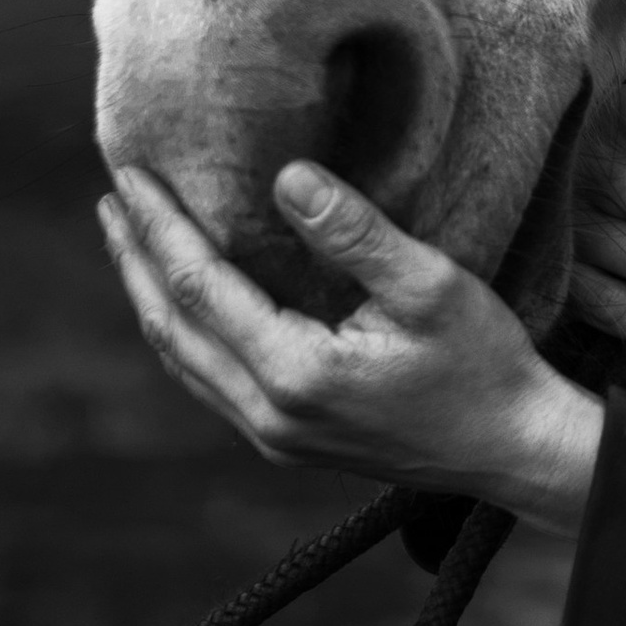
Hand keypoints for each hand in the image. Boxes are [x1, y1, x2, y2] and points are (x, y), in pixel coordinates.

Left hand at [100, 161, 601, 534]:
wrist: (514, 450)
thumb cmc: (485, 364)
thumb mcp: (431, 286)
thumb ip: (355, 232)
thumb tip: (285, 176)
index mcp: (296, 372)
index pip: (200, 288)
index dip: (160, 228)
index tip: (131, 175)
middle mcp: (269, 414)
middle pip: (172, 328)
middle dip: (136, 260)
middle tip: (111, 200)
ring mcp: (274, 435)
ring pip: (184, 360)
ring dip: (151, 297)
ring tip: (132, 243)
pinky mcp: (287, 441)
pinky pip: (209, 380)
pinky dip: (184, 332)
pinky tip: (186, 303)